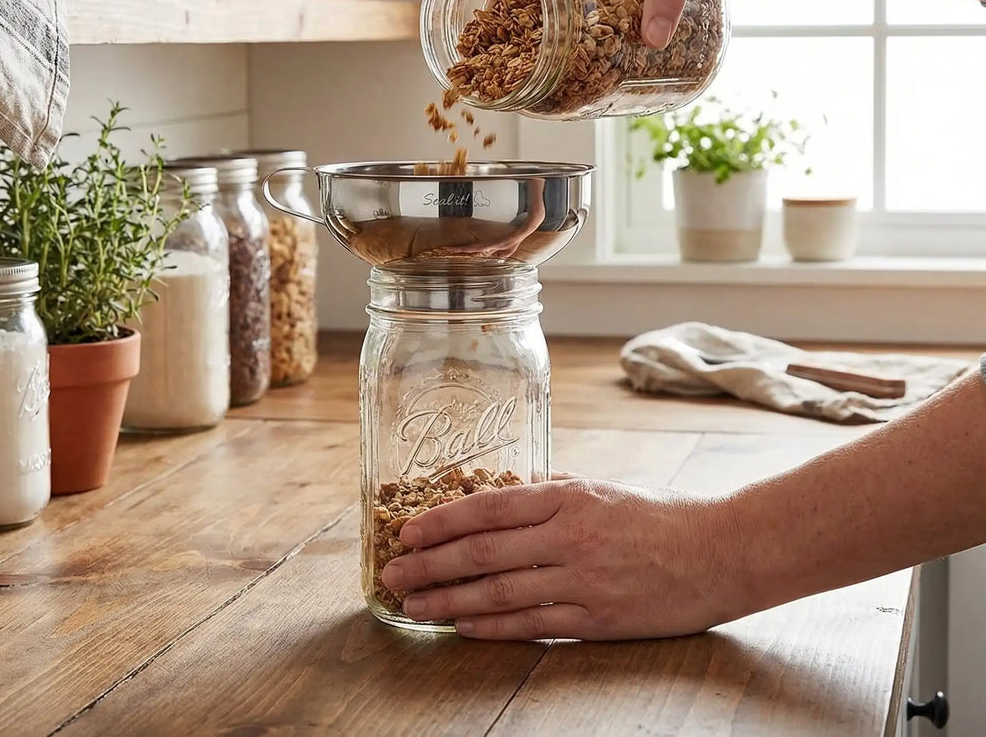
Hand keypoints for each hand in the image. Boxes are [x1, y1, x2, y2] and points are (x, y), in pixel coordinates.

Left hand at [381, 476, 744, 640]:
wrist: (720, 552)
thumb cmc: (661, 514)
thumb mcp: (603, 488)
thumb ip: (554, 489)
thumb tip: (510, 487)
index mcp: (568, 497)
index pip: (489, 506)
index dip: (442, 520)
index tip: (408, 530)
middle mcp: (569, 536)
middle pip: (484, 551)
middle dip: (431, 563)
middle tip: (393, 573)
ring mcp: (583, 580)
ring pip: (500, 592)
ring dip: (450, 601)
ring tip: (414, 606)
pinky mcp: (598, 618)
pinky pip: (534, 624)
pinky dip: (493, 627)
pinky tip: (463, 627)